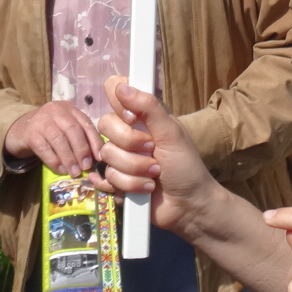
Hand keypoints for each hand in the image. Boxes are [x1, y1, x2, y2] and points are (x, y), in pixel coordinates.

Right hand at [5, 101, 101, 175]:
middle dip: (82, 150)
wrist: (19, 130)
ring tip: (74, 172)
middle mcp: (56, 110)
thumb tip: (95, 158)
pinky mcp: (30, 133)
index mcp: (69, 108)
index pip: (85, 123)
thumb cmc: (48, 132)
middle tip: (86, 167)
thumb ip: (79, 137)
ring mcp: (41, 120)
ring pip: (59, 139)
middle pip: (73, 130)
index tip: (99, 158)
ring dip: (69, 158)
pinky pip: (44, 148)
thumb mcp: (64, 128)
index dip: (94, 141)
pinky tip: (61, 170)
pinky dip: (54, 161)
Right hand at [91, 77, 223, 235]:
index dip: (119, 104)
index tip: (134, 118)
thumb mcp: (172, 133)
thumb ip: (149, 108)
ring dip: (134, 169)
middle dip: (132, 145)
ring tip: (154, 175)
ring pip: (107, 155)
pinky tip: (142, 188)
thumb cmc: (186, 166)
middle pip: (105, 124)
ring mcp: (119, 157)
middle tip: (154, 153)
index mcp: (142, 116)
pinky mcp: (114, 180)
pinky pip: (104, 178)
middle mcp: (127, 133)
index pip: (115, 91)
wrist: (187, 205)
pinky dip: (126, 186)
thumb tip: (121, 86)